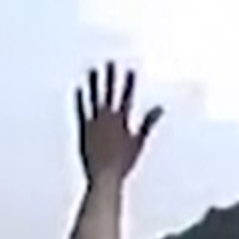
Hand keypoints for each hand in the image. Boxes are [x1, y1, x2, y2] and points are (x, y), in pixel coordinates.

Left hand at [74, 63, 161, 186]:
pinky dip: (80, 100)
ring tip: (92, 70)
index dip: (129, 83)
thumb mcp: (138, 142)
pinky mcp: (83, 129)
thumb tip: (159, 108)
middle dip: (111, 77)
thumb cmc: (123, 163)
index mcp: (122, 122)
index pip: (127, 97)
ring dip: (94, 84)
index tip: (130, 70)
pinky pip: (81, 111)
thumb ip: (148, 123)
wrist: (104, 175)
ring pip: (94, 98)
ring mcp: (94, 123)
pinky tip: (79, 89)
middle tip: (109, 62)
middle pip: (110, 94)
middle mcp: (108, 119)